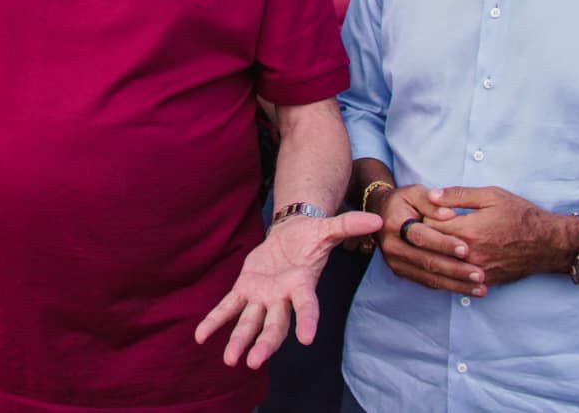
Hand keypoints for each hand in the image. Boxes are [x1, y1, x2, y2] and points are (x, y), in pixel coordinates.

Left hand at [195, 211, 379, 368]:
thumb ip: (348, 226)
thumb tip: (377, 218)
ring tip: (230, 360)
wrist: (291, 236)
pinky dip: (215, 321)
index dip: (307, 320)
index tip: (307, 339)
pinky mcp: (245, 289)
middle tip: (254, 361)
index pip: (307, 306)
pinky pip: (227, 307)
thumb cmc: (311, 237)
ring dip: (239, 340)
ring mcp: (262, 297)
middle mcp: (281, 297)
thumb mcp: (328, 229)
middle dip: (265, 343)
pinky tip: (201, 336)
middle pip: (274, 325)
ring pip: (249, 322)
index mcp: (302, 285)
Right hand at [368, 184, 484, 296]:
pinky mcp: (401, 272)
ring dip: (456, 284)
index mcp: (395, 224)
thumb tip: (450, 214)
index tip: (466, 249)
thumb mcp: (414, 192)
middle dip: (455, 270)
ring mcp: (396, 262)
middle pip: (426, 262)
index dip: (444, 244)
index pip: (421, 237)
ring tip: (480, 288)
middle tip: (479, 274)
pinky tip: (467, 289)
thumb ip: (432, 202)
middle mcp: (392, 246)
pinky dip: (448, 287)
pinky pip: (427, 282)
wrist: (380, 213)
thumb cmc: (403, 201)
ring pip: (428, 277)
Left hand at [421, 186, 577, 286]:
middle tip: (428, 226)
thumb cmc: (521, 215)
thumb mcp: (491, 196)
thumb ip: (458, 195)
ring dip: (436, 253)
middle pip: (432, 247)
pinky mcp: (484, 280)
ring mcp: (477, 270)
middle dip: (426, 236)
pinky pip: (457, 277)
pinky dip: (450, 267)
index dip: (424, 216)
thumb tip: (431, 194)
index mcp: (469, 230)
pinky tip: (451, 257)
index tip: (427, 211)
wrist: (549, 243)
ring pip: (442, 264)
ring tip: (438, 241)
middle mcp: (470, 253)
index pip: (428, 226)